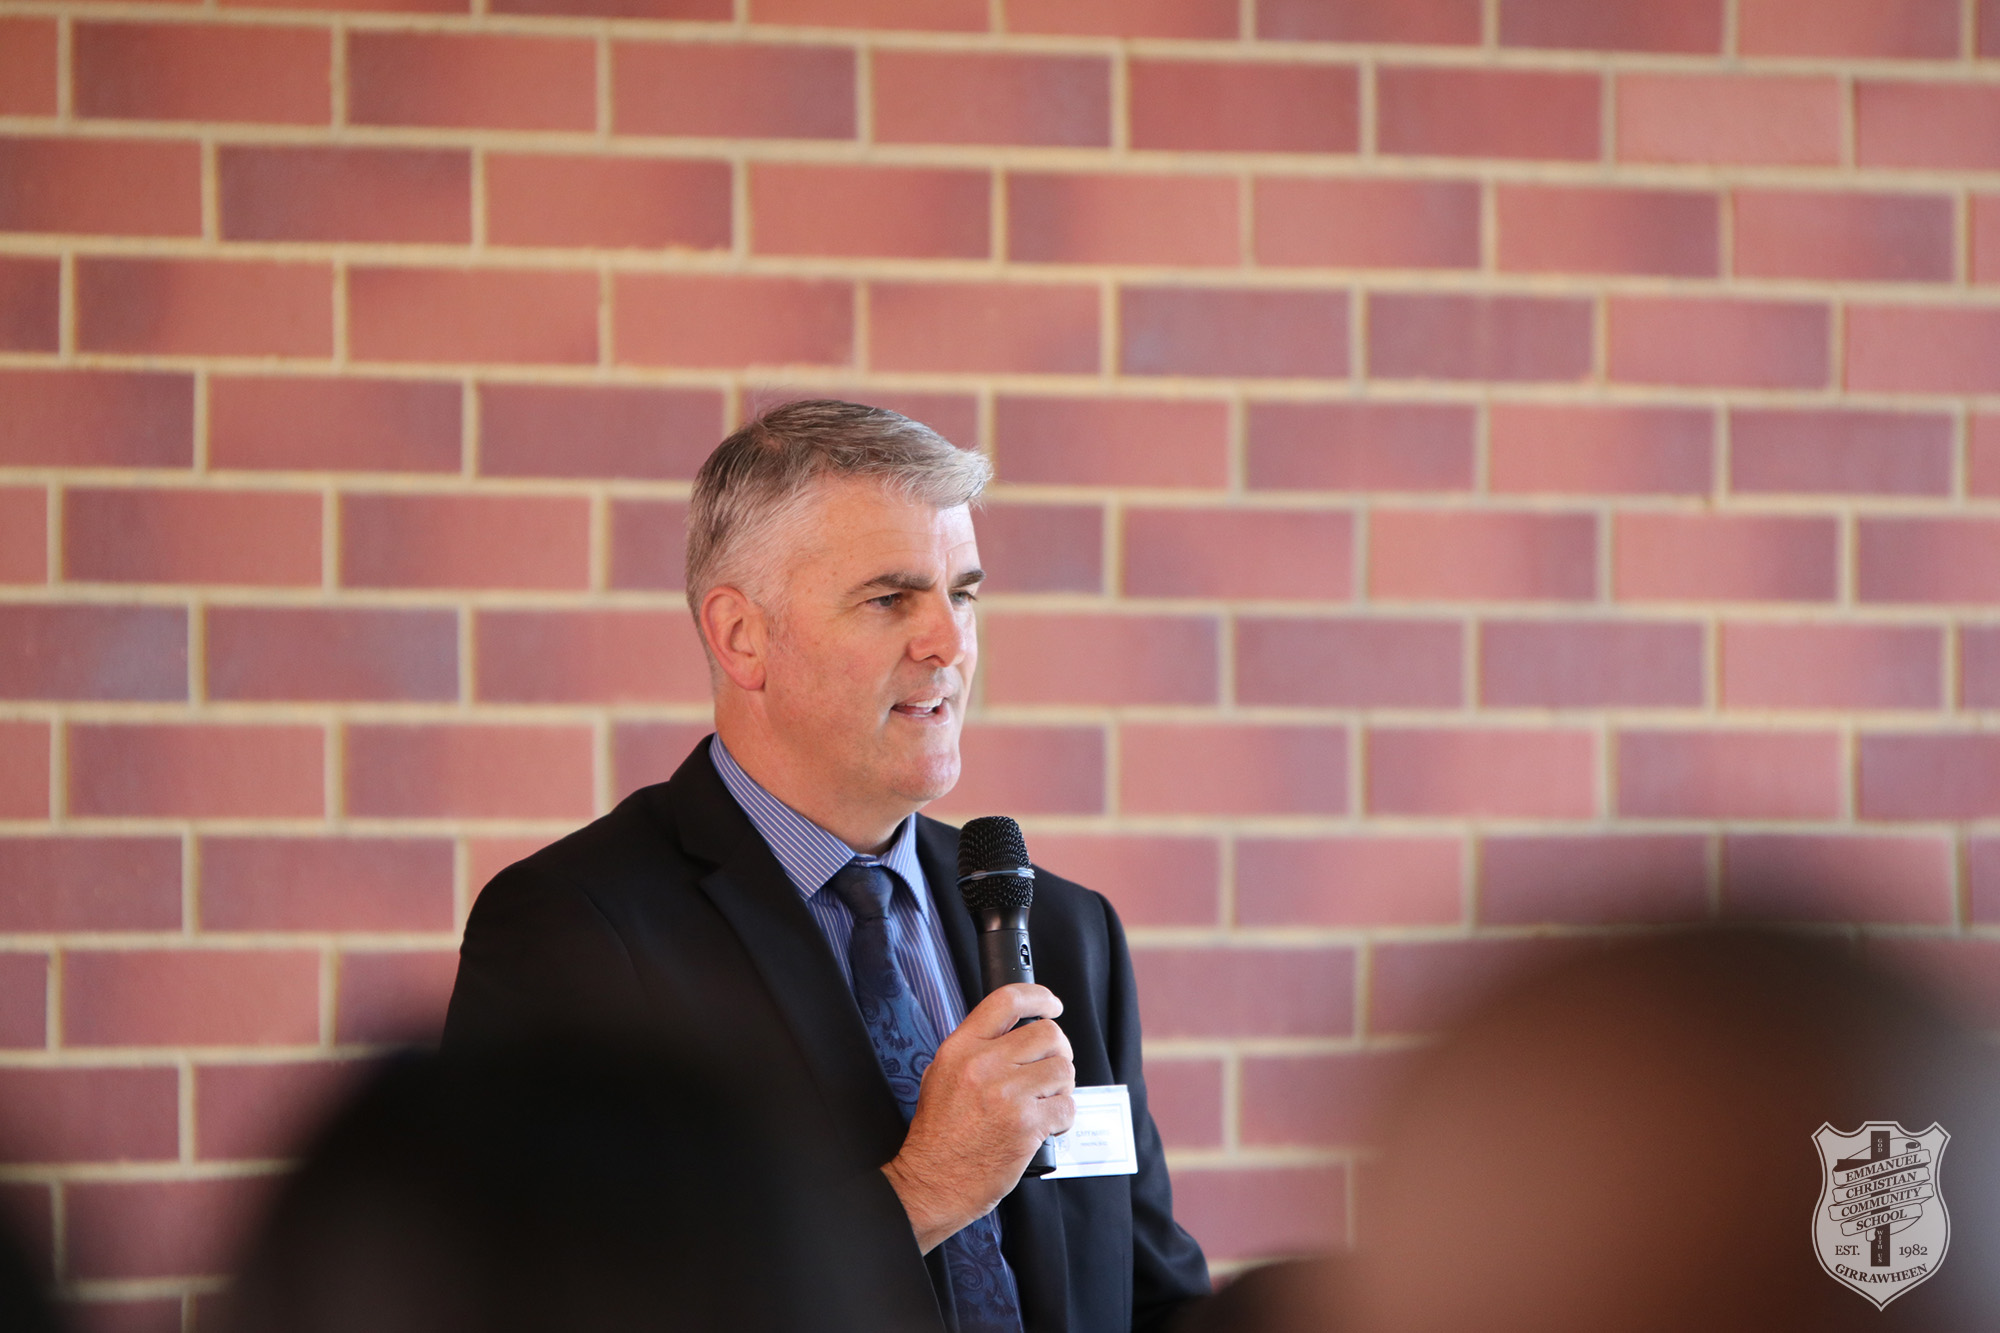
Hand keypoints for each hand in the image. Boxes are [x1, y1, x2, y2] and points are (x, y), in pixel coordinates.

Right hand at [881, 983, 1076, 1252]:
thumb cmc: (938, 1135)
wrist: (932, 1182)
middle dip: (1058, 1050)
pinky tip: (1047, 1125)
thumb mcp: (940, 1076)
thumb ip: (974, 1051)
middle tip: (1052, 1066)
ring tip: (1045, 1100)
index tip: (1052, 1004)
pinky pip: (1067, 1106)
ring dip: (1062, 1085)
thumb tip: (1011, 1034)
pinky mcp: (1026, 1126)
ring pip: (1062, 1069)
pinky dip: (1063, 1116)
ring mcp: (1007, 1095)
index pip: (1006, 1001)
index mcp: (961, 1049)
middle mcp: (984, 1066)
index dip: (1038, 996)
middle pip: (1047, 1033)